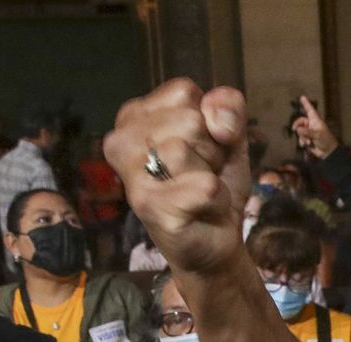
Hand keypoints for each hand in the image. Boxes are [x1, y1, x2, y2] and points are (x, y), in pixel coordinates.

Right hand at [106, 80, 254, 275]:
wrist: (217, 239)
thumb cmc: (213, 182)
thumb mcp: (229, 135)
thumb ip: (228, 107)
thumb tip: (214, 116)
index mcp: (135, 115)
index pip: (184, 91)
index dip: (209, 120)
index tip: (201, 148)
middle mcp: (122, 141)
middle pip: (189, 120)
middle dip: (211, 149)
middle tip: (201, 174)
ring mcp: (132, 176)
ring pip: (189, 151)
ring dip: (212, 175)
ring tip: (200, 192)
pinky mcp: (149, 207)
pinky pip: (204, 187)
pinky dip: (217, 199)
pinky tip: (201, 210)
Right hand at [290, 96, 337, 159]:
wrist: (328, 152)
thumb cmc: (326, 141)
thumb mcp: (317, 135)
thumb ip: (307, 132)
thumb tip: (298, 130)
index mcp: (316, 121)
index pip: (310, 110)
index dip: (306, 103)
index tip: (302, 97)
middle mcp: (311, 125)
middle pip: (300, 121)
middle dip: (297, 126)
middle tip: (294, 129)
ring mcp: (309, 132)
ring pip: (299, 131)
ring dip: (302, 137)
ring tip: (308, 142)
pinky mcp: (307, 139)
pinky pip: (301, 138)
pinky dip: (302, 142)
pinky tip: (306, 145)